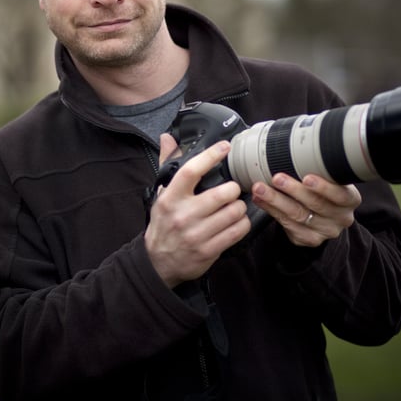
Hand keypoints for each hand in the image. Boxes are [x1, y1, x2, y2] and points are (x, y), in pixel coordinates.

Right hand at [145, 134, 250, 287]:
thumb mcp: (161, 194)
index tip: (224, 147)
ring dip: (240, 207)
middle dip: (233, 189)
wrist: (158, 262)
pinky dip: (242, 224)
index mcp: (171, 197)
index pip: (191, 171)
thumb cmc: (163, 223)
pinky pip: (236, 231)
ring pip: (233, 212)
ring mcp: (196, 234)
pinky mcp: (208, 250)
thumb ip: (166, 164)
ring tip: (235, 206)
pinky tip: (237, 221)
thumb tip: (167, 138)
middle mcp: (183, 215)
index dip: (210, 156)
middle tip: (233, 190)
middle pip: (221, 193)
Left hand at [251, 173, 360, 246]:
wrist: (322, 215)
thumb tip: (288, 147)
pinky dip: (271, 210)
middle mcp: (341, 218)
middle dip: (293, 190)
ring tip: (260, 188)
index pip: (340, 195)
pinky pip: (288, 226)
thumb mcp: (328, 178)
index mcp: (350, 199)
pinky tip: (260, 200)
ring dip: (276, 200)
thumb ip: (317, 168)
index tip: (307, 177)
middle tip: (276, 178)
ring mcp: (326, 231)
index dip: (324, 187)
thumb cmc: (322, 189)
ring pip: (298, 216)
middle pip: (316, 204)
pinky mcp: (310, 239)